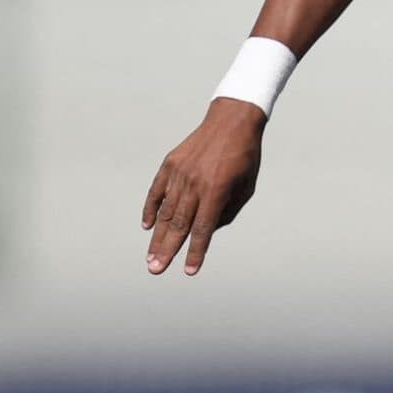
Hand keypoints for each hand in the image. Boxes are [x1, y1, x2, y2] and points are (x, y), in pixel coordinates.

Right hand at [141, 97, 266, 274]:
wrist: (232, 120)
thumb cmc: (244, 157)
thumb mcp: (246, 187)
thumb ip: (226, 212)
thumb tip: (206, 231)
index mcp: (217, 190)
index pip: (203, 229)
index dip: (196, 252)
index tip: (188, 271)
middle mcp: (195, 183)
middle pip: (178, 224)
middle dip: (167, 250)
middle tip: (155, 270)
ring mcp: (180, 173)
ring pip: (165, 211)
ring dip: (157, 237)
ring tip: (151, 257)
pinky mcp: (170, 164)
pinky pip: (157, 191)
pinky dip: (150, 208)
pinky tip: (147, 226)